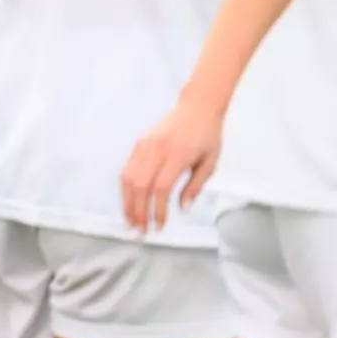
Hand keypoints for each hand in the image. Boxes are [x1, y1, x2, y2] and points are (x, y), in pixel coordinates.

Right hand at [120, 97, 223, 232]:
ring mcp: (144, 146)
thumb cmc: (208, 135)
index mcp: (177, 155)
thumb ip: (194, 186)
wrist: (196, 107)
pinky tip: (129, 201)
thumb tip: (181, 209)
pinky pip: (127, 169)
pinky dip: (126, 189)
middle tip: (140, 231)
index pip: (160, 187)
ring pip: (128, 178)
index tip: (159, 226)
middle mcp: (156, 150)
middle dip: (137, 210)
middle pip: (139, 185)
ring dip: (127, 202)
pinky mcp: (138, 144)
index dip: (157, 209)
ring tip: (130, 220)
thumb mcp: (210, 163)